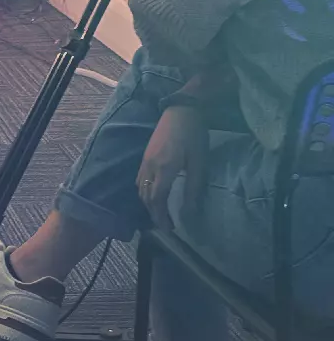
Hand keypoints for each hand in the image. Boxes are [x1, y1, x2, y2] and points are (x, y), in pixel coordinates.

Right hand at [137, 107, 209, 230]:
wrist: (181, 110)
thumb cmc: (194, 136)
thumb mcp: (199, 163)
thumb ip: (194, 189)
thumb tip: (190, 213)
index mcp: (164, 170)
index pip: (157, 200)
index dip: (161, 217)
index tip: (169, 230)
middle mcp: (150, 167)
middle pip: (146, 197)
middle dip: (154, 214)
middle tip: (166, 225)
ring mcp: (145, 160)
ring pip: (140, 188)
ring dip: (148, 204)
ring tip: (160, 213)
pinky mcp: (145, 155)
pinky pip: (140, 179)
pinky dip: (145, 192)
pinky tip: (154, 194)